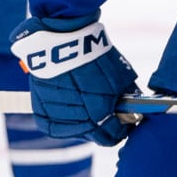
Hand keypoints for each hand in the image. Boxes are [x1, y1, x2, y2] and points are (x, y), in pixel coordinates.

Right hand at [10, 16, 139, 146]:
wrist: (59, 39)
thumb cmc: (94, 54)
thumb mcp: (120, 75)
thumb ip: (128, 98)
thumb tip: (134, 112)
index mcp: (100, 111)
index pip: (114, 135)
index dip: (122, 129)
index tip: (124, 122)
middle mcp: (78, 118)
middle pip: (95, 136)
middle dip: (105, 128)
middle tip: (108, 116)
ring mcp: (58, 116)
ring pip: (75, 133)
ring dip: (85, 126)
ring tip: (88, 108)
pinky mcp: (41, 111)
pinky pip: (55, 127)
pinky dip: (65, 123)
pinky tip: (72, 112)